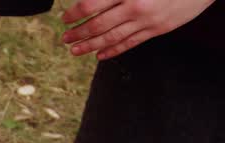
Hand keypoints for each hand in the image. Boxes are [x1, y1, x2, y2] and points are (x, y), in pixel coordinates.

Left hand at [61, 0, 215, 59]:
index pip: (92, 4)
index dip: (75, 13)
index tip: (65, 17)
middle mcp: (136, 6)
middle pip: (99, 25)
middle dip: (79, 33)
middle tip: (66, 38)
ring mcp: (148, 20)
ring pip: (112, 37)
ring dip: (91, 45)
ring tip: (76, 50)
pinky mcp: (159, 29)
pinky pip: (131, 43)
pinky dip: (114, 50)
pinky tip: (101, 55)